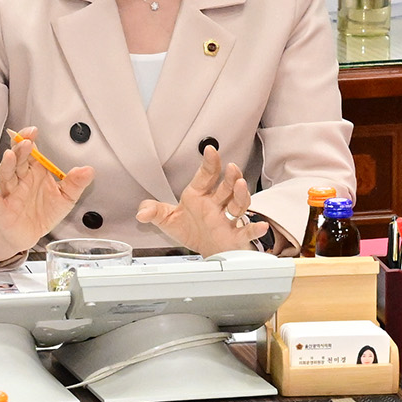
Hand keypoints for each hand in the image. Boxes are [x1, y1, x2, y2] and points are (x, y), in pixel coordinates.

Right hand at [0, 128, 95, 257]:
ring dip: (7, 165)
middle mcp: (19, 179)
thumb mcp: (65, 198)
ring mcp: (9, 193)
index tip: (33, 131)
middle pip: (17, 161)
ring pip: (5, 175)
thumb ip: (75, 183)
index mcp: (34, 172)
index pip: (29, 152)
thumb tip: (89, 169)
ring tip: (10, 155)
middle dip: (20, 150)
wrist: (29, 235)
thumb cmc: (44, 212)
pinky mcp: (2, 209)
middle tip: (27, 141)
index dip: (28, 140)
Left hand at [136, 145, 266, 255]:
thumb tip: (142, 211)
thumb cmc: (192, 229)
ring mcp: (227, 219)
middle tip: (231, 167)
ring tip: (241, 185)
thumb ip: (155, 211)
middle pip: (226, 187)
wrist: (204, 250)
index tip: (210, 151)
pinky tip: (259, 226)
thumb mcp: (168, 220)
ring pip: (238, 204)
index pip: (206, 176)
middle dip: (230, 177)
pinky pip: (246, 232)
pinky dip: (254, 229)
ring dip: (241, 195)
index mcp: (200, 195)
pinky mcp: (235, 236)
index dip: (210, 163)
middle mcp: (216, 204)